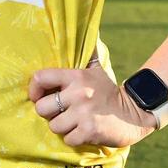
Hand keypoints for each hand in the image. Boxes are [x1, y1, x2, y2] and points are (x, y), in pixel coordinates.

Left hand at [29, 64, 153, 147]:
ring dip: (62, 128)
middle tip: (60, 112)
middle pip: (42, 108)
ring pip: (54, 126)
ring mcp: (83, 113)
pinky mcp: (89, 131)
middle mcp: (78, 93)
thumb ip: (86, 53)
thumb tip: (85, 27)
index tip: (38, 96)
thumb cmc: (107, 92)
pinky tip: (83, 131)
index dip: (34, 89)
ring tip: (73, 122)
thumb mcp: (96, 70)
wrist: (133, 115)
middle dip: (49, 113)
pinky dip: (74, 139)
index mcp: (76, 76)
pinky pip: (68, 139)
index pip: (41, 77)